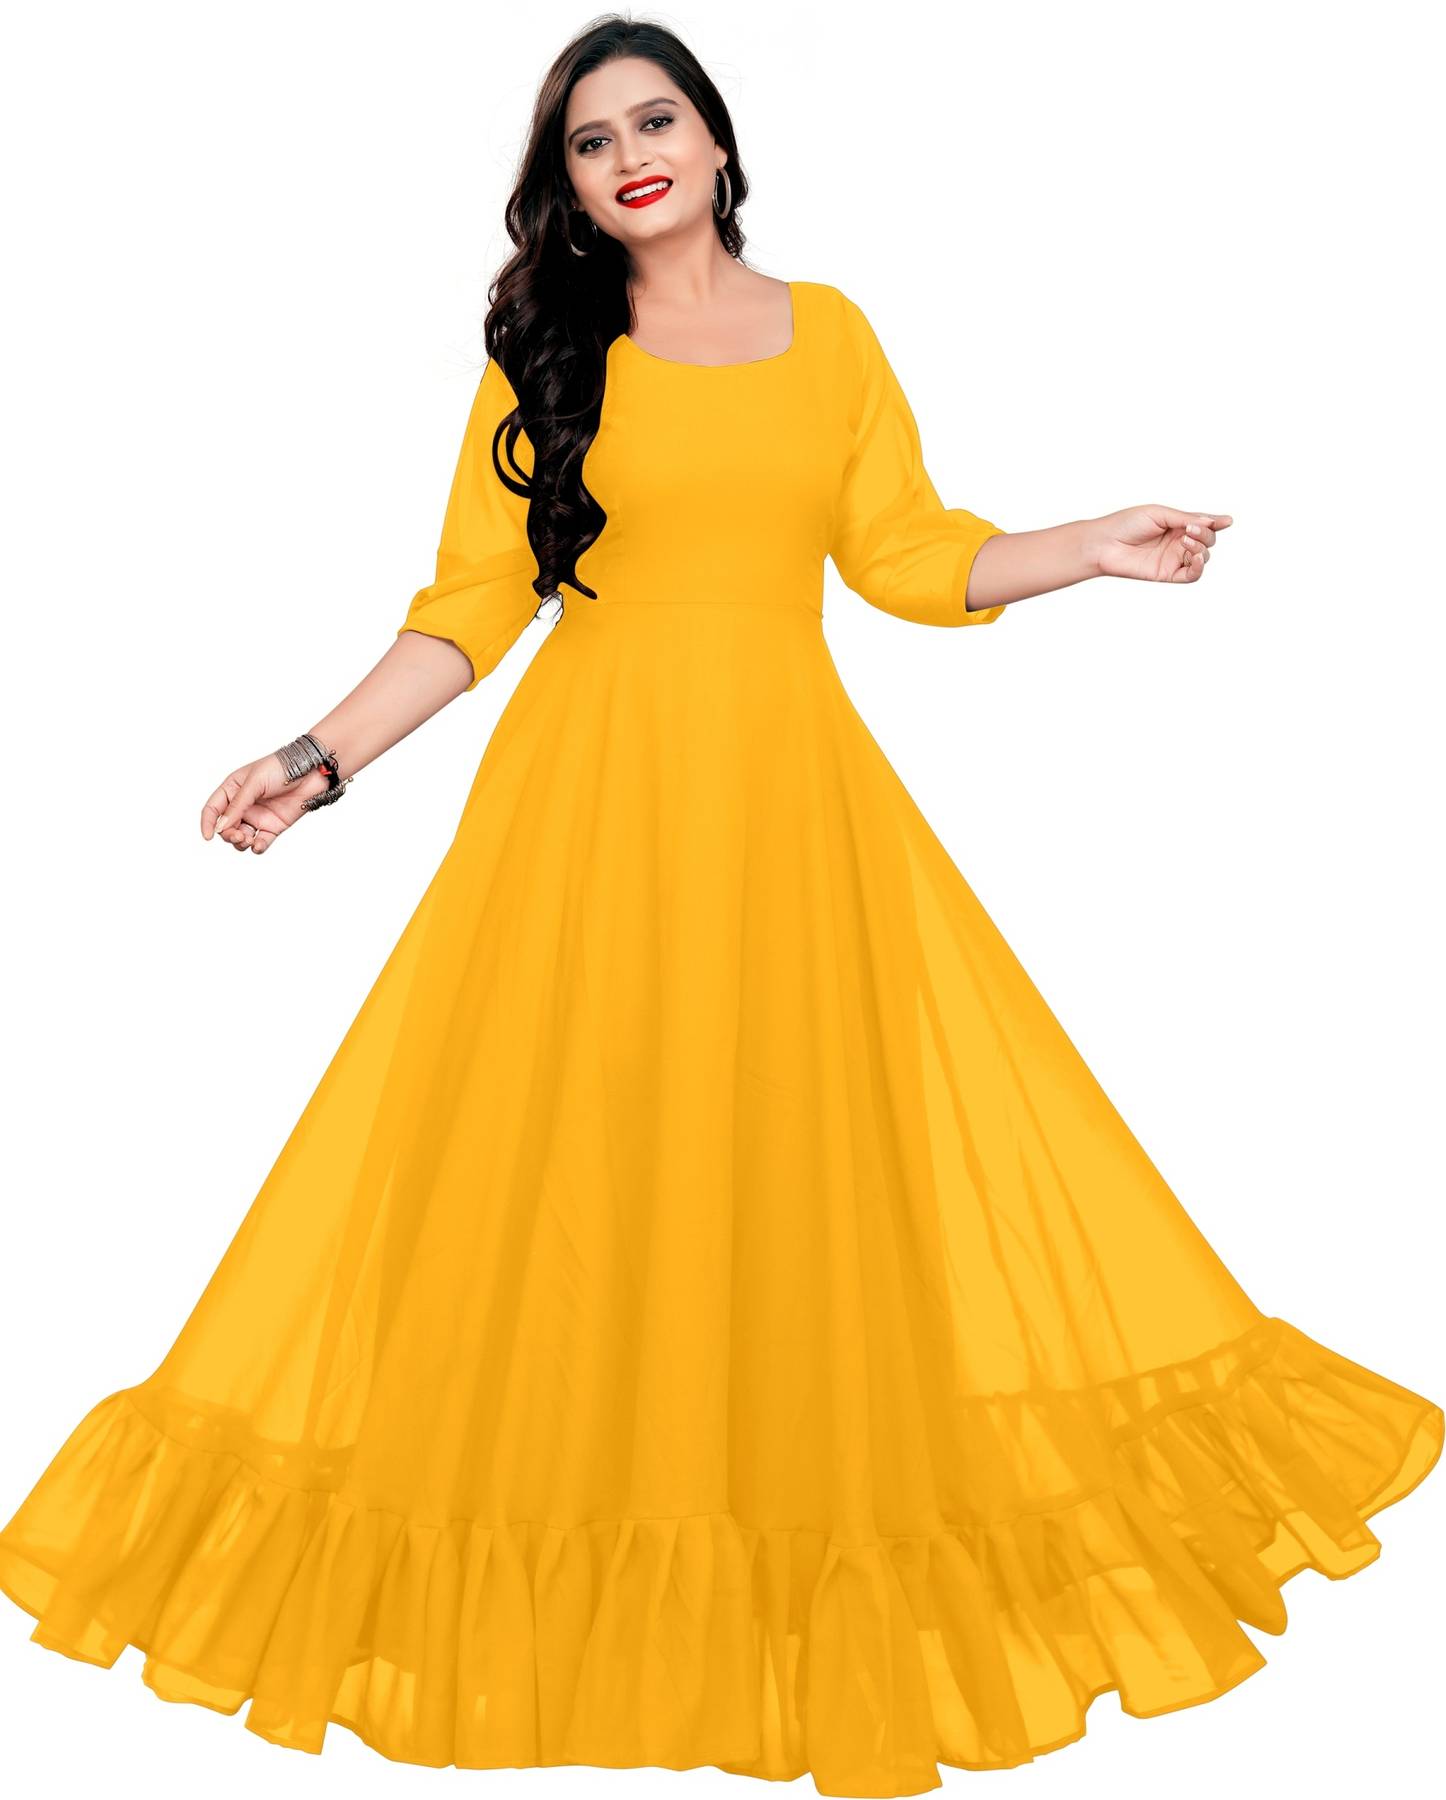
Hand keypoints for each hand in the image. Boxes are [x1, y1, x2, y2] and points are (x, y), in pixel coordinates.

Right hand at [200, 752, 331, 854]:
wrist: (310, 772)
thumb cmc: (280, 768)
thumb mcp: (254, 783)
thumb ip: (237, 806)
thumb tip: (221, 826)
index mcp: (232, 789)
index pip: (213, 809)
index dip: (208, 823)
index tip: (208, 836)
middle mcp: (243, 805)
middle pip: (226, 827)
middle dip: (228, 835)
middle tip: (238, 836)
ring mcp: (258, 816)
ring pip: (241, 837)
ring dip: (241, 842)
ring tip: (248, 839)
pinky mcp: (273, 826)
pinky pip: (261, 841)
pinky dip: (257, 847)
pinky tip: (258, 845)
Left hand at [1088, 506, 1232, 582]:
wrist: (1104, 543)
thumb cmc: (1126, 524)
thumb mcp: (1160, 514)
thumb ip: (1186, 518)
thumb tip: (1214, 521)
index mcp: (1176, 524)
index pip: (1204, 524)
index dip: (1216, 523)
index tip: (1227, 521)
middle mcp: (1178, 542)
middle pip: (1207, 540)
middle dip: (1206, 534)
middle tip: (1190, 529)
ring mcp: (1174, 559)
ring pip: (1203, 557)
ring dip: (1202, 547)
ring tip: (1186, 539)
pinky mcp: (1168, 574)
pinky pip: (1192, 575)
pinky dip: (1199, 567)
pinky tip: (1195, 557)